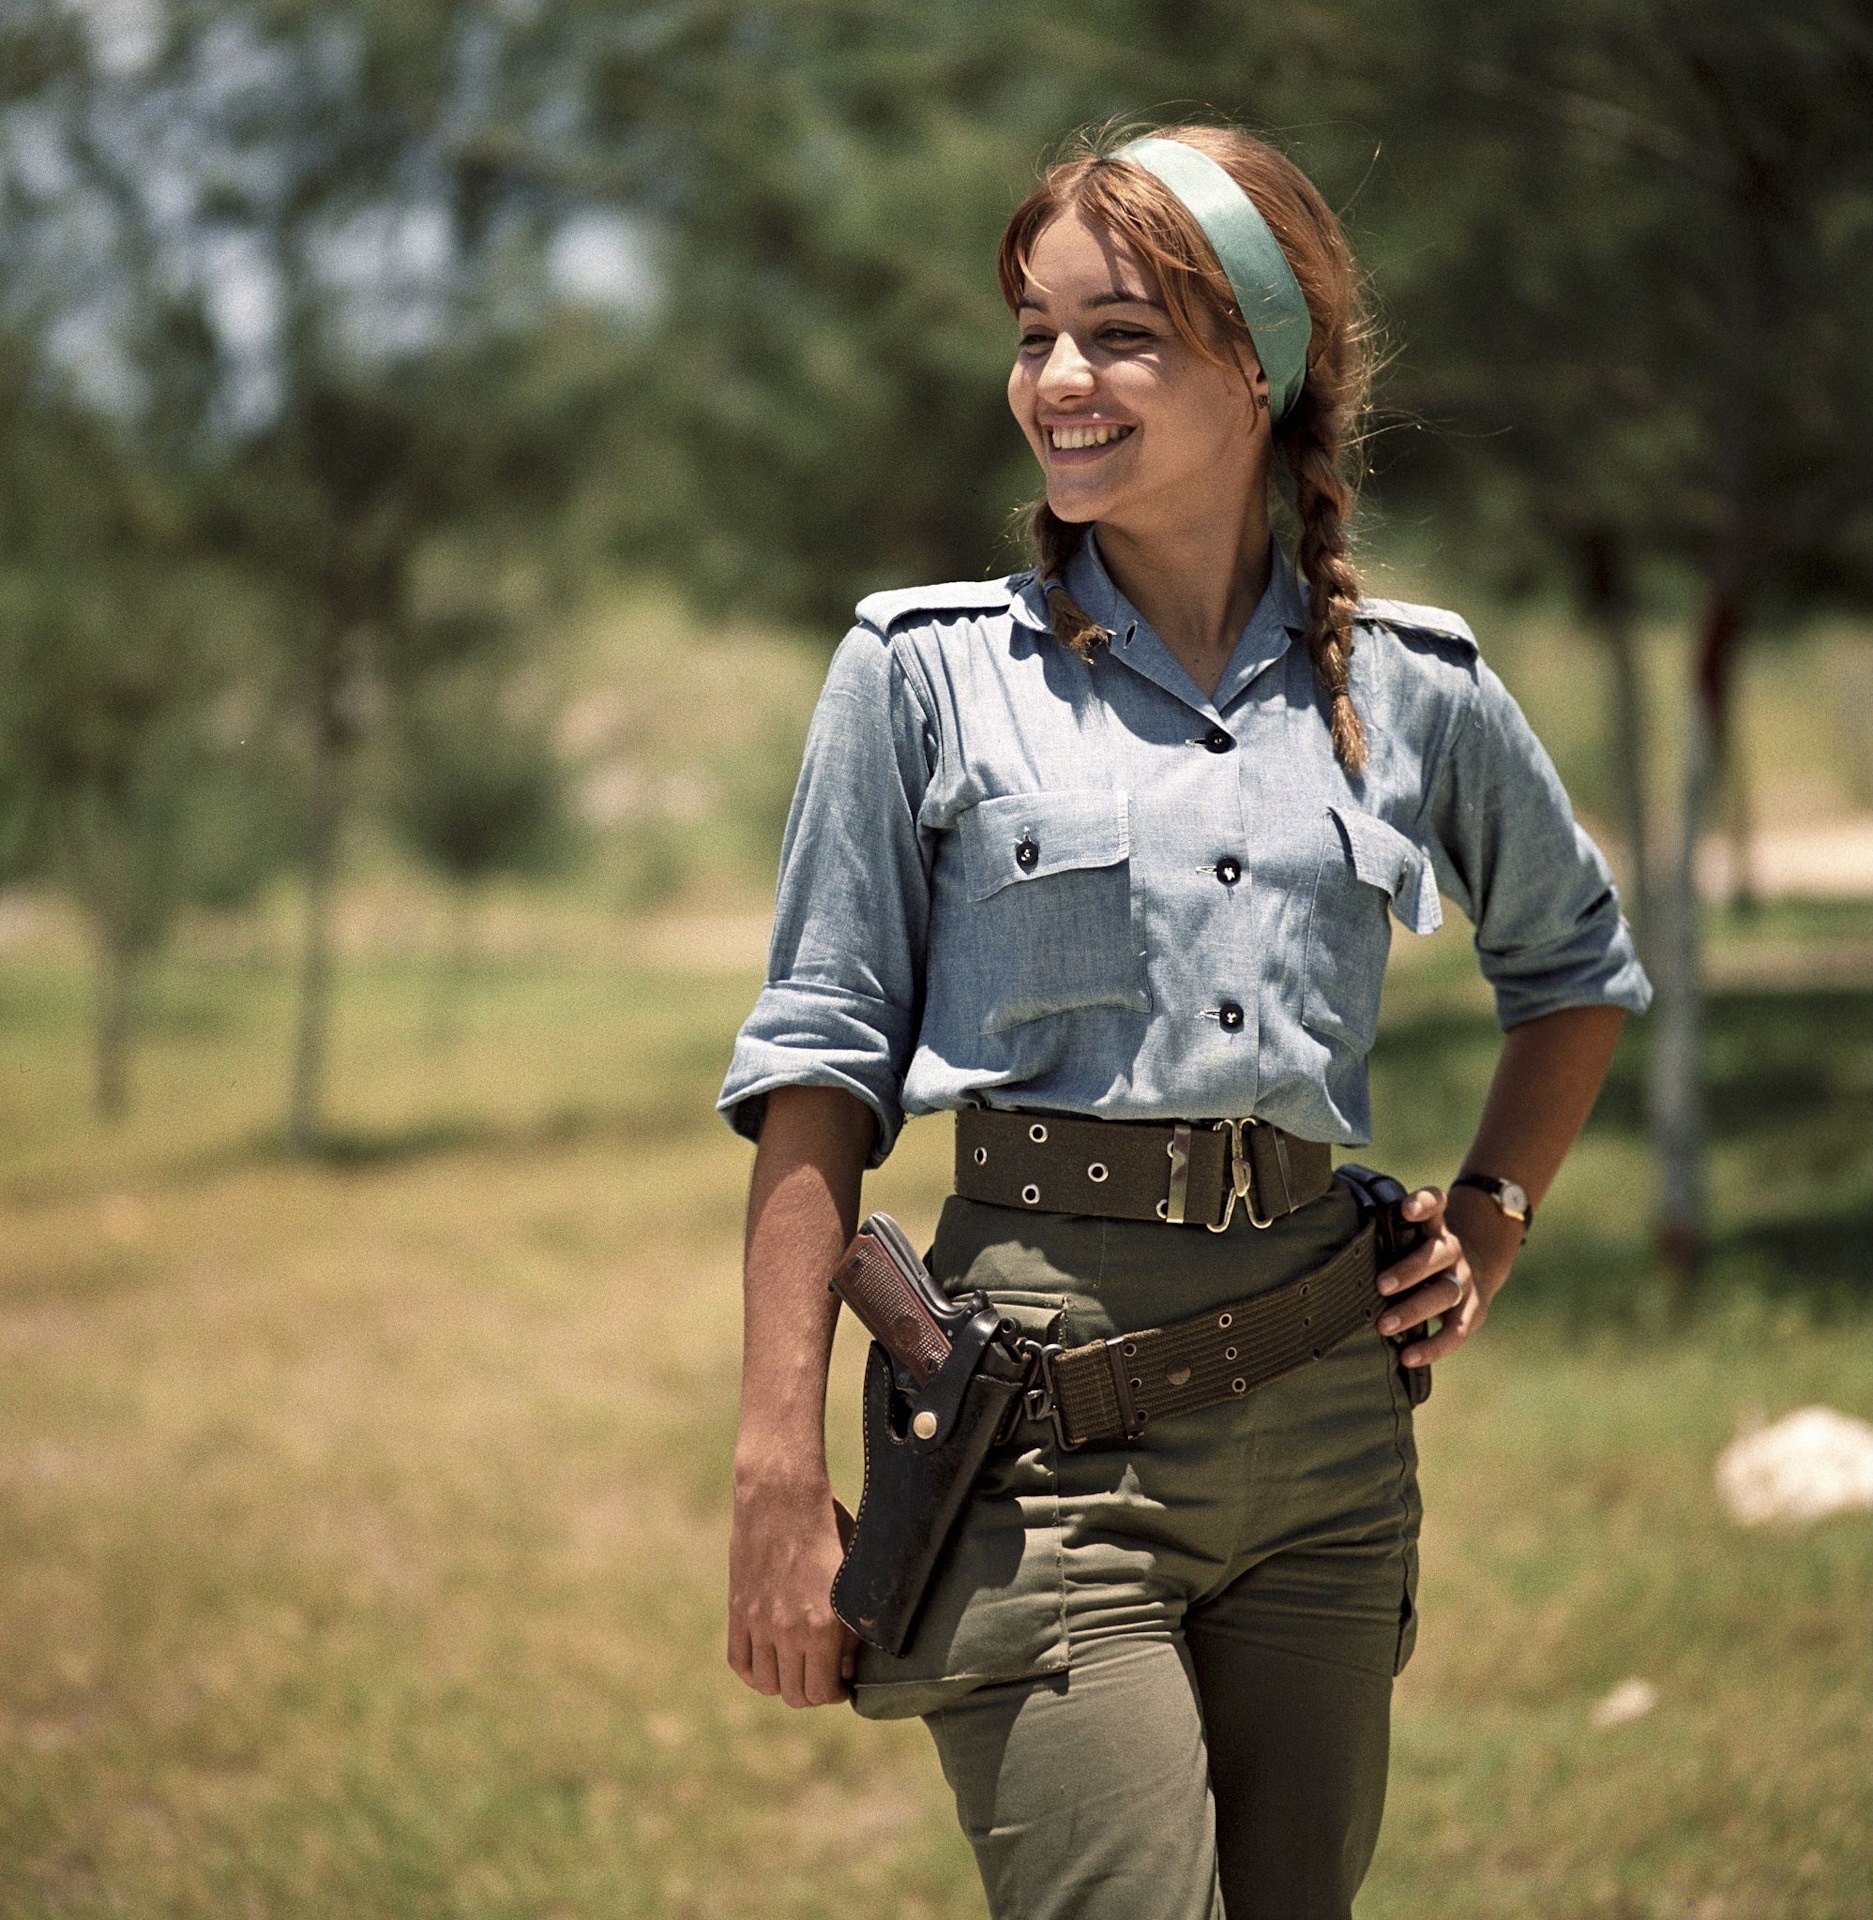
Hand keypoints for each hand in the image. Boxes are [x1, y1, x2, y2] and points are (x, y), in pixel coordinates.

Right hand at [727, 1466, 858, 1707]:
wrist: (782, 1497)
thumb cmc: (829, 1530)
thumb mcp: (854, 1578)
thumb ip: (853, 1629)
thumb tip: (846, 1666)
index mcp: (823, 1626)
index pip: (824, 1693)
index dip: (836, 1694)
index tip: (842, 1682)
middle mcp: (788, 1631)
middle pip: (795, 1696)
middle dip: (812, 1691)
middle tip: (822, 1673)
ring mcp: (758, 1623)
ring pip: (766, 1684)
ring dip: (783, 1682)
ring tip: (797, 1666)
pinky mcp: (738, 1610)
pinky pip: (740, 1661)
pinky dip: (754, 1670)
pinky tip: (770, 1658)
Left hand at [1373, 1186, 1520, 1369]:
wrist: (1477, 1267)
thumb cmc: (1423, 1250)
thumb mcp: (1413, 1233)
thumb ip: (1384, 1233)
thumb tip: (1328, 1236)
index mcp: (1435, 1226)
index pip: (1436, 1203)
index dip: (1425, 1202)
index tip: (1407, 1209)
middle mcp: (1452, 1250)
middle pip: (1437, 1255)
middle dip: (1409, 1270)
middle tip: (1380, 1285)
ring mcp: (1464, 1280)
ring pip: (1445, 1293)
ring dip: (1414, 1309)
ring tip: (1383, 1325)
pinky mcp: (1473, 1310)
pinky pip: (1455, 1331)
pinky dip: (1433, 1347)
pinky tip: (1408, 1356)